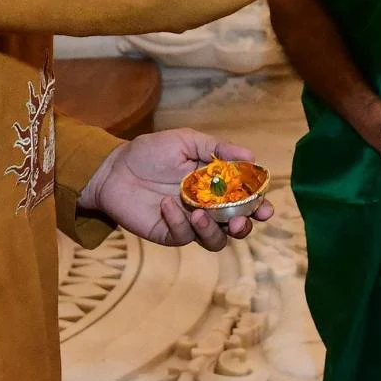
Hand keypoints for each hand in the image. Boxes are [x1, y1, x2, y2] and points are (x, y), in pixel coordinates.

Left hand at [78, 128, 272, 251]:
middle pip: (236, 226)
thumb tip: (251, 157)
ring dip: (213, 231)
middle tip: (239, 221)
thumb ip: (217, 149)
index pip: (245, 199)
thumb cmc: (151, 152)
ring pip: (214, 239)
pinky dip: (178, 221)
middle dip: (244, 227)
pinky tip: (167, 203)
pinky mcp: (169, 233)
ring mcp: (189, 222)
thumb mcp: (186, 141)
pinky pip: (183, 236)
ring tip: (200, 215)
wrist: (114, 168)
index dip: (259, 205)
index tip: (266, 207)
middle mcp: (208, 206)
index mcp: (217, 184)